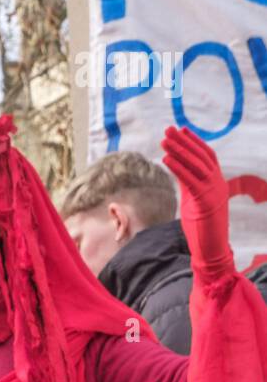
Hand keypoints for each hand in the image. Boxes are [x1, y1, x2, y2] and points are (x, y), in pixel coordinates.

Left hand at [161, 126, 233, 280]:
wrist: (212, 252)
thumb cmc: (201, 230)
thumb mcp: (193, 202)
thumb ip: (188, 185)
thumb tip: (177, 170)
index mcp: (217, 183)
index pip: (207, 155)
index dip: (194, 141)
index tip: (181, 130)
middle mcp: (217, 183)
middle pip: (200, 156)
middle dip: (183, 141)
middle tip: (168, 129)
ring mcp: (213, 192)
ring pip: (195, 165)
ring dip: (178, 151)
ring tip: (164, 140)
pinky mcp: (206, 201)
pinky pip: (190, 180)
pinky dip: (178, 167)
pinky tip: (166, 158)